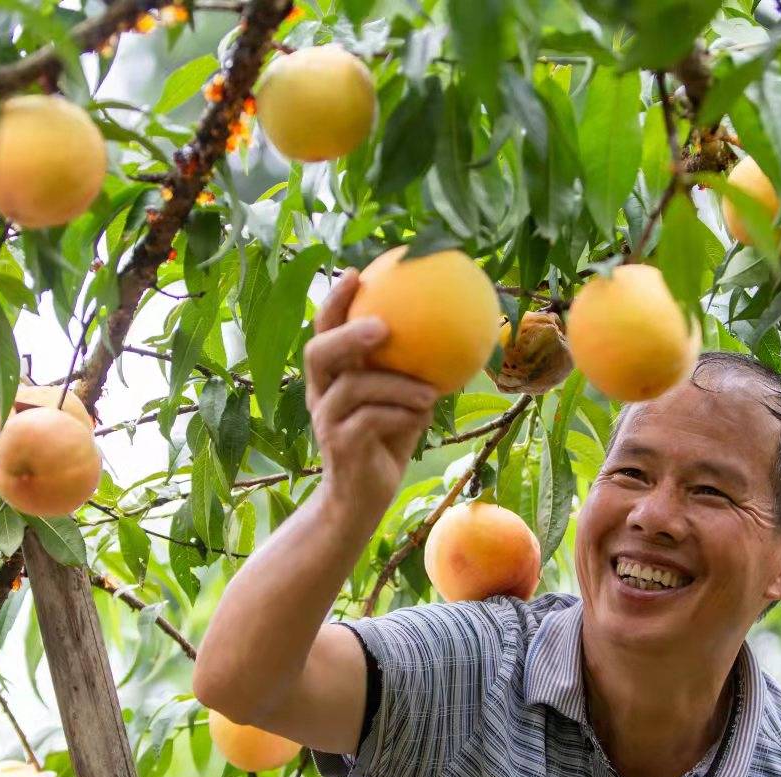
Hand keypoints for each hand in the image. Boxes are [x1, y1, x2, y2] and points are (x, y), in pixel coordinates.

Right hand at [304, 268, 437, 518]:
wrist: (362, 499)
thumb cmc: (387, 441)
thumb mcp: (404, 402)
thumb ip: (416, 372)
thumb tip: (460, 335)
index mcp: (333, 376)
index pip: (325, 330)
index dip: (335, 301)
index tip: (357, 273)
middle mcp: (322, 393)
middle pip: (320, 352)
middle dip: (348, 333)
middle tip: (383, 326)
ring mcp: (326, 420)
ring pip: (354, 388)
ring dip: (396, 385)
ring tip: (431, 391)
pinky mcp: (340, 447)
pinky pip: (368, 421)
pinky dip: (398, 415)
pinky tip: (422, 417)